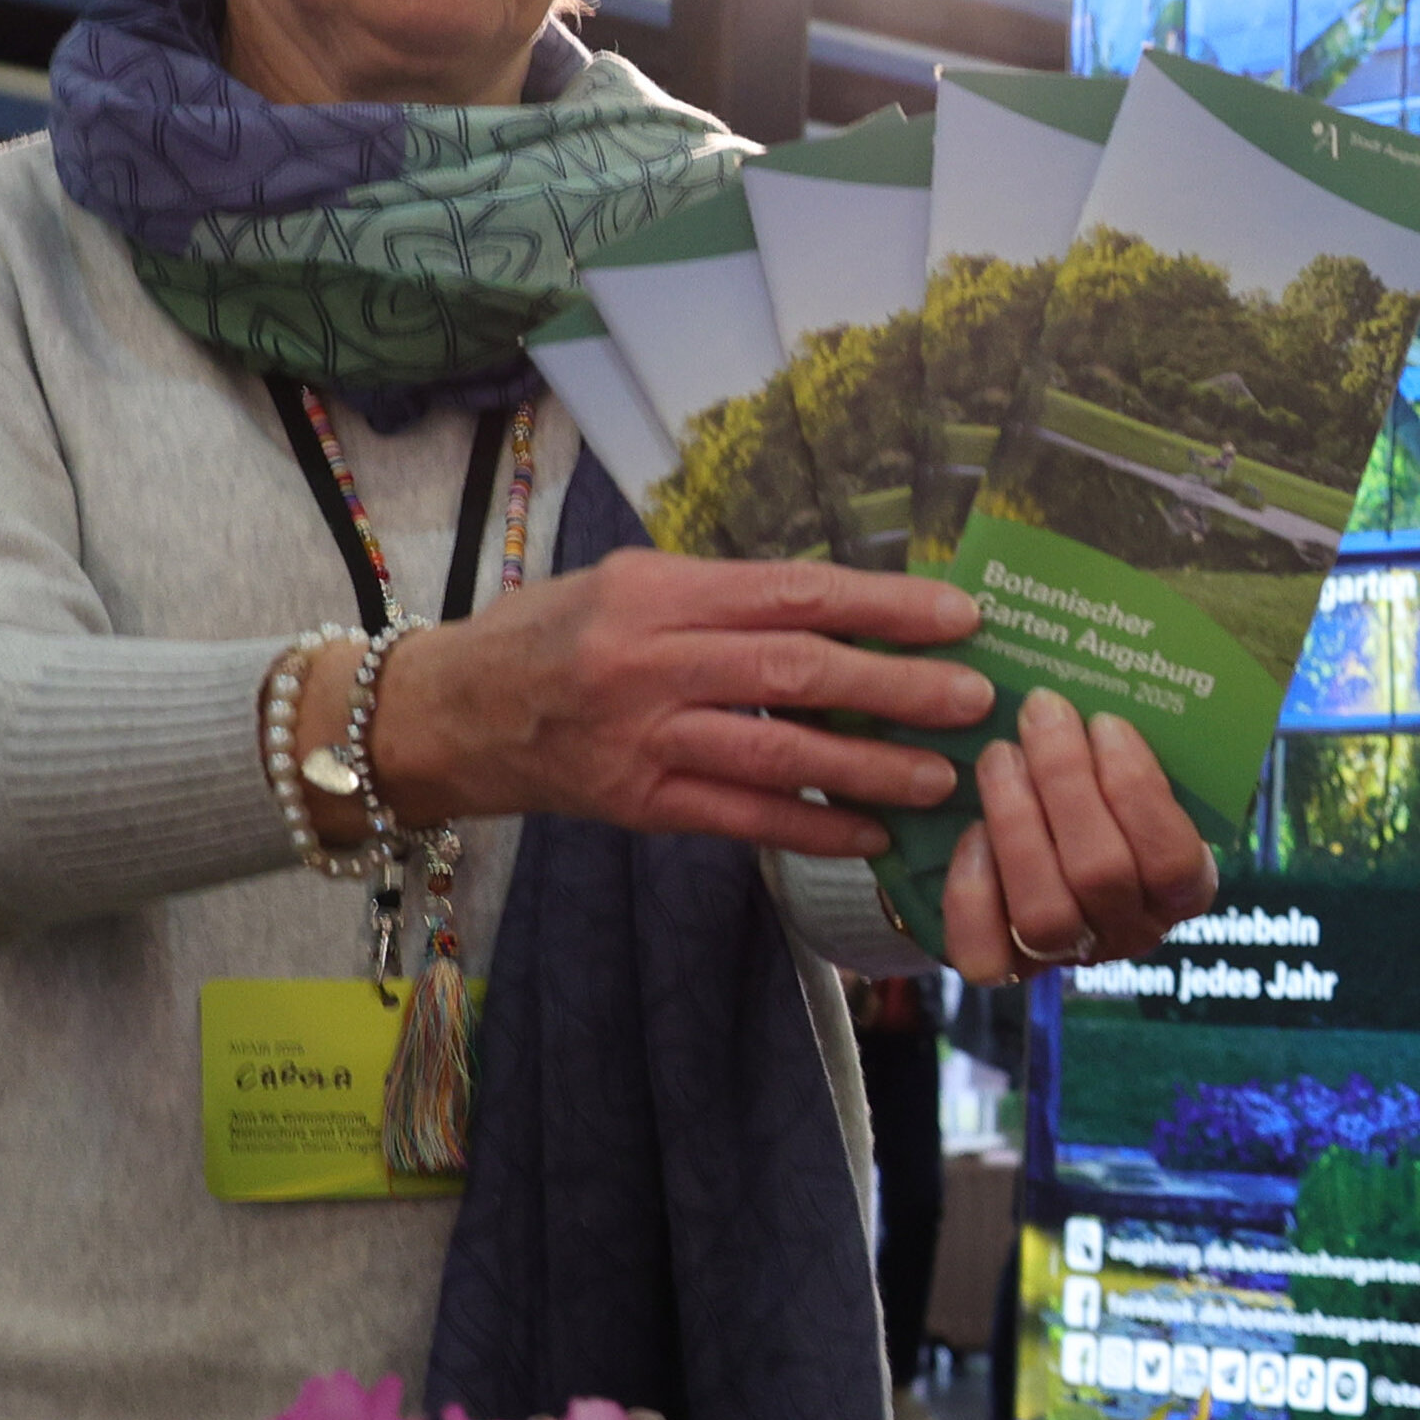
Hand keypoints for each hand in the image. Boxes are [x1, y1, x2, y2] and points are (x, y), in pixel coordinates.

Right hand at [342, 550, 990, 858]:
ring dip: (869, 766)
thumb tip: (843, 607)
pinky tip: (871, 834)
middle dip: (897, 684)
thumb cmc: (547, 635)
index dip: (884, 604)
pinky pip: (740, 818)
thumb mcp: (629, 584)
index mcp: (659, 590)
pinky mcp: (635, 803)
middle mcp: (650, 659)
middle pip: (797, 669)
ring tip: (942, 776)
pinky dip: (811, 828)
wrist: (443, 714)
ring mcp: (642, 736)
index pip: (794, 590)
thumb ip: (723, 597)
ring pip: (776, 751)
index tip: (960, 615)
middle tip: (976, 697)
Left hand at [936, 688, 1219, 981]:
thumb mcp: (1133, 772)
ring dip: (1018, 822)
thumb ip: (1133, 746)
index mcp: (1183, 890)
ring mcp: (1068, 955)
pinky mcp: (1004, 968)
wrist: (1042, 846)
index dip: (1136, 789)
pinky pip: (986, 952)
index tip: (1105, 722)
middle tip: (1040, 712)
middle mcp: (1130, 931)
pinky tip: (971, 832)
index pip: (1172, 858)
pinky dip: (974, 890)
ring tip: (1000, 756)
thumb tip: (1124, 666)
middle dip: (1065, 782)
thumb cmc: (1101, 790)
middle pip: (1101, 874)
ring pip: (1045, 912)